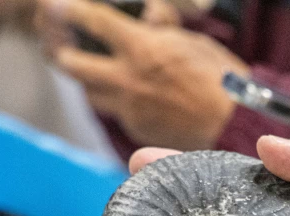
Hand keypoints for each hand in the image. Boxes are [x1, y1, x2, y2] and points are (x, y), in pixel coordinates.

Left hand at [36, 0, 247, 149]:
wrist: (232, 126)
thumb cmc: (220, 80)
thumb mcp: (193, 41)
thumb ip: (163, 29)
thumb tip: (148, 18)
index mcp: (141, 49)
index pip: (93, 22)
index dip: (71, 11)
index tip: (58, 7)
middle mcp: (126, 79)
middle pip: (73, 65)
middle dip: (62, 51)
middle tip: (63, 46)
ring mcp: (128, 108)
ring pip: (89, 94)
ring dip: (88, 81)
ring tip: (94, 73)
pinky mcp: (137, 129)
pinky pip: (115, 113)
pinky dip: (116, 102)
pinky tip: (130, 96)